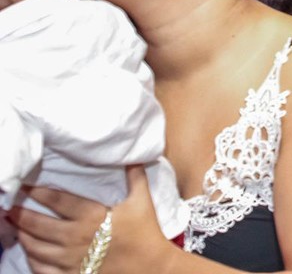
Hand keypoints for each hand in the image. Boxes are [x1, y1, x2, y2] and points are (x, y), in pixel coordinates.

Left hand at [12, 166, 171, 273]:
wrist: (150, 268)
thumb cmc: (145, 233)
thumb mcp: (142, 201)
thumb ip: (135, 177)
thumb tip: (132, 156)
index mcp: (91, 216)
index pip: (57, 201)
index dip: (38, 191)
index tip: (26, 185)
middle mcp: (75, 237)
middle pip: (37, 224)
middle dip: (21, 214)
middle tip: (11, 206)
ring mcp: (69, 259)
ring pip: (34, 247)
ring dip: (22, 235)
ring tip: (16, 226)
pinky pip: (40, 269)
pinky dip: (31, 259)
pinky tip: (29, 251)